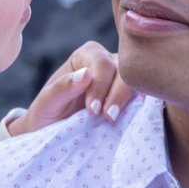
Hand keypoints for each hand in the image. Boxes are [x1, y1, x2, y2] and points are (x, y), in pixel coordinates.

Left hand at [9, 42, 134, 135]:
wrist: (53, 132)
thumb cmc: (47, 113)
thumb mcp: (47, 102)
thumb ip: (62, 88)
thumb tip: (85, 74)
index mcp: (87, 55)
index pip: (102, 63)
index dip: (100, 85)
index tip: (92, 110)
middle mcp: (107, 61)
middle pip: (123, 70)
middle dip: (117, 94)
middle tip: (108, 118)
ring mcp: (122, 79)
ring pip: (136, 82)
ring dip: (129, 101)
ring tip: (115, 120)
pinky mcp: (131, 97)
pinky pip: (142, 97)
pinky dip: (140, 107)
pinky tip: (134, 118)